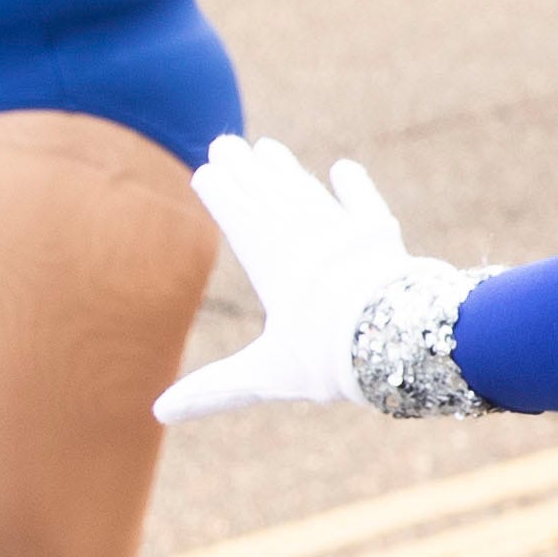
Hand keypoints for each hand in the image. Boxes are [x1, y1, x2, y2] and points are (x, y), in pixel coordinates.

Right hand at [155, 136, 413, 421]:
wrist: (397, 336)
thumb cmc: (325, 357)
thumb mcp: (264, 375)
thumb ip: (215, 389)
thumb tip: (160, 414)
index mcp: (268, 260)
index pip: (235, 213)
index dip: (220, 190)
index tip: (207, 170)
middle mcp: (302, 235)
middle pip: (265, 191)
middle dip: (244, 167)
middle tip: (226, 142)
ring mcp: (342, 230)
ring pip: (306, 190)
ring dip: (285, 169)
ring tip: (269, 149)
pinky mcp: (380, 234)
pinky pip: (362, 203)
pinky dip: (352, 186)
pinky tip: (344, 170)